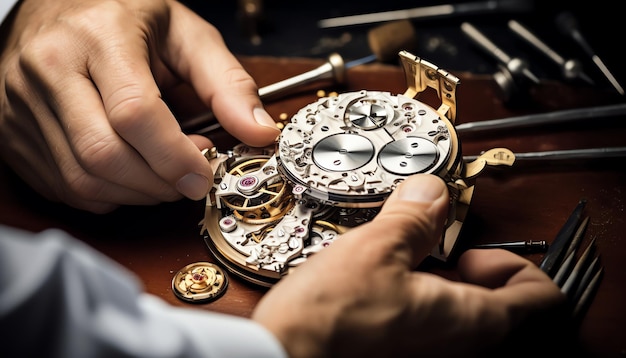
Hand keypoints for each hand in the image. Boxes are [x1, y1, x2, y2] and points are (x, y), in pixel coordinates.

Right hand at [0, 0, 279, 212]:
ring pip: (82, 179)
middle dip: (158, 183)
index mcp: (98, 37)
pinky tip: (128, 175)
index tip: (203, 174)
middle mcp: (49, 69)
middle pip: (104, 155)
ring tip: (162, 175)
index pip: (134, 113)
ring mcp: (22, 104)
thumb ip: (227, 83)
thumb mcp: (185, 35)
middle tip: (187, 179)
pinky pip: (62, 187)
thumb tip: (260, 133)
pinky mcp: (12, 133)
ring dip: (135, 194)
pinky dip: (105, 195)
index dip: (175, 156)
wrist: (57, 7)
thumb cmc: (123, 17)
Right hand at [252, 174, 564, 356]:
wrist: (285, 355)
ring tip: (414, 273)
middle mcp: (464, 353)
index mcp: (475, 326)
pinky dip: (432, 313)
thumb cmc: (329, 321)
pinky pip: (442, 339)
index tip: (472, 252)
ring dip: (455, 294)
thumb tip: (430, 193)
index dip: (514, 264)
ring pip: (475, 327)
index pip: (543, 298)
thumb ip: (415, 217)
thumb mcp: (376, 250)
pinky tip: (394, 295)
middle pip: (513, 316)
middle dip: (483, 279)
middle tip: (446, 261)